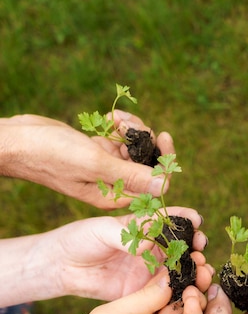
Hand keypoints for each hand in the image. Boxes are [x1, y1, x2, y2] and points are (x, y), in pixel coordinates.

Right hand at [0, 112, 173, 208]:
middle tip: (128, 125)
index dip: (164, 161)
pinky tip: (110, 118)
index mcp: (114, 195)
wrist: (16, 140)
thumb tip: (164, 187)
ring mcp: (106, 166)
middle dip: (145, 139)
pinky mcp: (99, 151)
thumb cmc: (50, 154)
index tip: (163, 136)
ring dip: (132, 129)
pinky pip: (121, 139)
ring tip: (116, 119)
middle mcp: (114, 183)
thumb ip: (130, 175)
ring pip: (136, 147)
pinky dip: (120, 126)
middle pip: (149, 163)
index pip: (155, 184)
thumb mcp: (94, 164)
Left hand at [0, 207, 211, 305]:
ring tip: (202, 270)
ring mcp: (147, 270)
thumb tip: (148, 243)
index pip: (171, 220)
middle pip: (181, 246)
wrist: (61, 267)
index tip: (197, 221)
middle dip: (195, 245)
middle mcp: (151, 248)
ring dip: (192, 269)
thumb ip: (127, 234)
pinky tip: (189, 290)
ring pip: (177, 269)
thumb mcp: (102, 229)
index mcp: (144, 227)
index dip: (186, 219)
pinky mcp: (141, 292)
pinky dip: (179, 291)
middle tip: (201, 248)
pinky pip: (163, 292)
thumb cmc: (80, 239)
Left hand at [51, 271, 206, 313]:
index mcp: (135, 313)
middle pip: (180, 300)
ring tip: (200, 277)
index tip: (188, 253)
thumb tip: (170, 278)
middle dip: (192, 280)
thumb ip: (139, 299)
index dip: (175, 271)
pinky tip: (193, 299)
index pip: (161, 287)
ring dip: (197, 295)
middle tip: (202, 264)